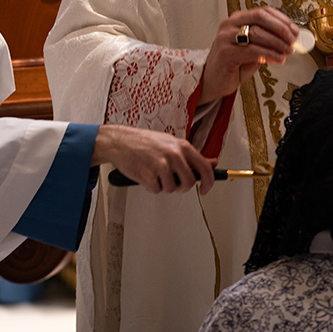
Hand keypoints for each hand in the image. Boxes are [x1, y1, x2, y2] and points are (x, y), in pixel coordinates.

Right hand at [92, 124, 216, 193]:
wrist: (120, 141)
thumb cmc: (145, 142)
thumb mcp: (172, 143)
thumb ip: (192, 155)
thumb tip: (213, 163)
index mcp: (183, 146)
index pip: (204, 168)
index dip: (208, 182)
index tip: (205, 189)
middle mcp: (174, 155)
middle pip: (189, 183)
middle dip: (182, 187)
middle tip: (173, 183)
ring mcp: (161, 165)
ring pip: (172, 189)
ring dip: (164, 186)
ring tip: (155, 174)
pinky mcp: (148, 175)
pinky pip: (156, 190)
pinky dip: (151, 187)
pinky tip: (146, 175)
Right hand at [200, 6, 298, 103]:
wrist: (214, 81)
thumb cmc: (234, 64)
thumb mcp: (254, 49)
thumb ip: (268, 42)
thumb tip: (290, 40)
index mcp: (238, 19)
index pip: (263, 11)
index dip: (282, 20)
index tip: (295, 30)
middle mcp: (230, 25)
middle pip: (260, 18)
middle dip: (281, 28)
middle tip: (292, 40)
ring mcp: (225, 37)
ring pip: (257, 33)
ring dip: (277, 43)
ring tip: (288, 52)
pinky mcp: (225, 53)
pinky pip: (252, 50)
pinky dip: (269, 54)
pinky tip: (278, 59)